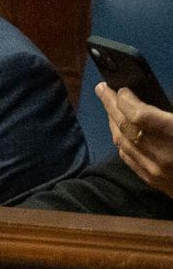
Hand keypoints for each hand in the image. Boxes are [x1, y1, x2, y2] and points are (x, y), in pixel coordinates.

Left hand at [96, 82, 172, 196]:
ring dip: (112, 121)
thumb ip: (168, 117)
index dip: (126, 100)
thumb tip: (154, 106)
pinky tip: (118, 131)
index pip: (139, 115)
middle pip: (125, 126)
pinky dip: (120, 140)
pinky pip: (128, 157)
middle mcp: (162, 154)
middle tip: (102, 88)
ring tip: (109, 106)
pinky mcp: (154, 180)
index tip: (122, 88)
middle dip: (110, 105)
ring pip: (122, 142)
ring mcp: (155, 170)